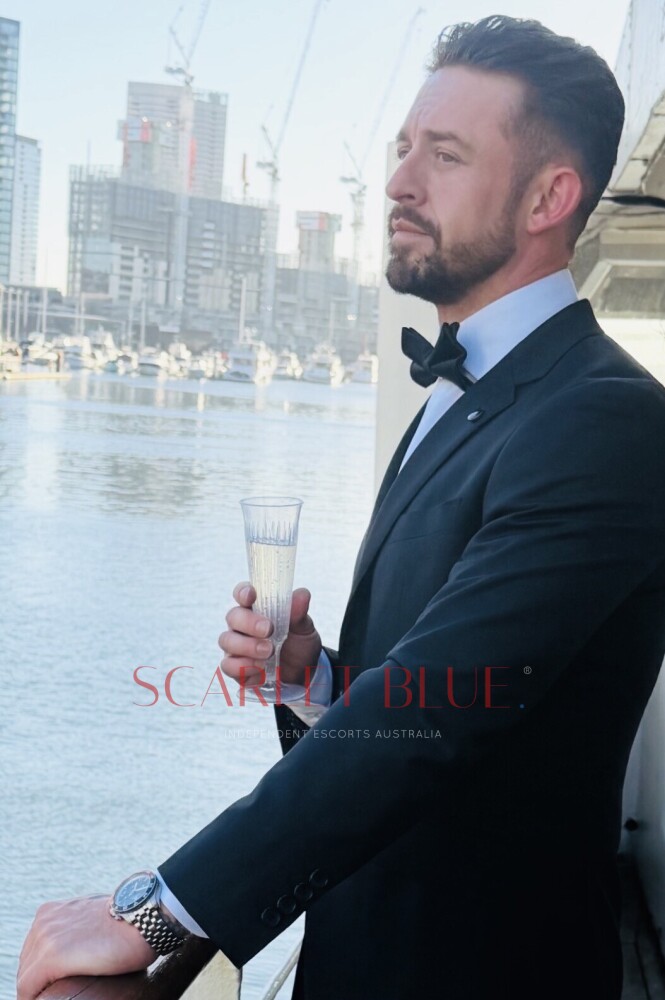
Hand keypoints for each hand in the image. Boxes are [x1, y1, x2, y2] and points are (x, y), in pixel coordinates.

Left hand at [17, 894, 155, 999]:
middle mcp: (43, 921)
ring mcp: (46, 937)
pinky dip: (34, 998)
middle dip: (39, 981)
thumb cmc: (128, 921)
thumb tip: (82, 945)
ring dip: (38, 990)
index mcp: (51, 912)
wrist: (144, 916)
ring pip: (26, 977)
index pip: (33, 951)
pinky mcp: (52, 957)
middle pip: (27, 963)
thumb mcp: (93, 916)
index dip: (42, 971)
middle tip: (57, 991)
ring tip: (56, 996)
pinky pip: (28, 987)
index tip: (55, 983)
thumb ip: (78, 927)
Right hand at [220, 582, 321, 688]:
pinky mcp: (234, 667)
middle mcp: (242, 625)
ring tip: (269, 652)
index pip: (242, 594)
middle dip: (249, 623)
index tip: (251, 595)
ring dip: (247, 646)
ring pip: (227, 640)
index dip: (242, 592)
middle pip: (233, 616)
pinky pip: (228, 665)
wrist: (304, 674)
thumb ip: (299, 612)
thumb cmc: (299, 644)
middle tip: (268, 630)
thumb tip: (302, 595)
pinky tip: (261, 668)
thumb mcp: (304, 628)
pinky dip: (244, 666)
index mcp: (257, 608)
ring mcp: (236, 646)